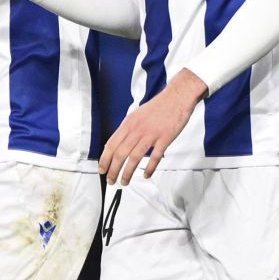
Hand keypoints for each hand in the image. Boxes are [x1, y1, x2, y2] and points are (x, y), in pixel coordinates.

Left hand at [99, 70, 206, 184]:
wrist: (176, 98)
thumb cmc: (157, 108)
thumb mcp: (136, 115)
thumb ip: (126, 130)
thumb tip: (114, 144)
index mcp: (128, 124)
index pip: (111, 144)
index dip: (105, 159)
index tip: (102, 170)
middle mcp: (137, 129)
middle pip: (120, 153)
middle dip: (113, 170)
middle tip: (111, 181)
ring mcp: (151, 134)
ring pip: (134, 157)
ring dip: (127, 172)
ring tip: (124, 182)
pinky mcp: (165, 138)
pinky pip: (155, 156)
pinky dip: (150, 168)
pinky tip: (146, 175)